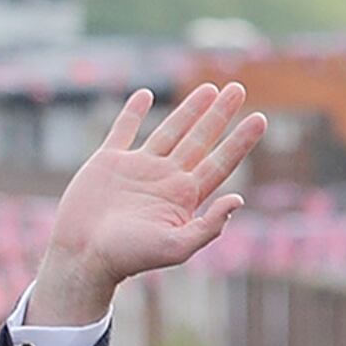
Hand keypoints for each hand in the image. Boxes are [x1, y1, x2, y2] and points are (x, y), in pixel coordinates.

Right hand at [25, 83, 266, 326]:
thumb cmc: (131, 257)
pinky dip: (134, 111)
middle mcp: (166, 178)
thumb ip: (209, 226)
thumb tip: (239, 199)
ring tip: (210, 89)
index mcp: (185, 197)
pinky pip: (124, 129)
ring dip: (190, 109)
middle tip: (238, 89)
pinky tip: (147, 95)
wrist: (85, 254)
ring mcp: (138, 167)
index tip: (261, 118)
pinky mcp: (109, 161)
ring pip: (171, 130)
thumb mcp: (177, 247)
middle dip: (220, 115)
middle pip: (201, 140)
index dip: (240, 141)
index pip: (220, 162)